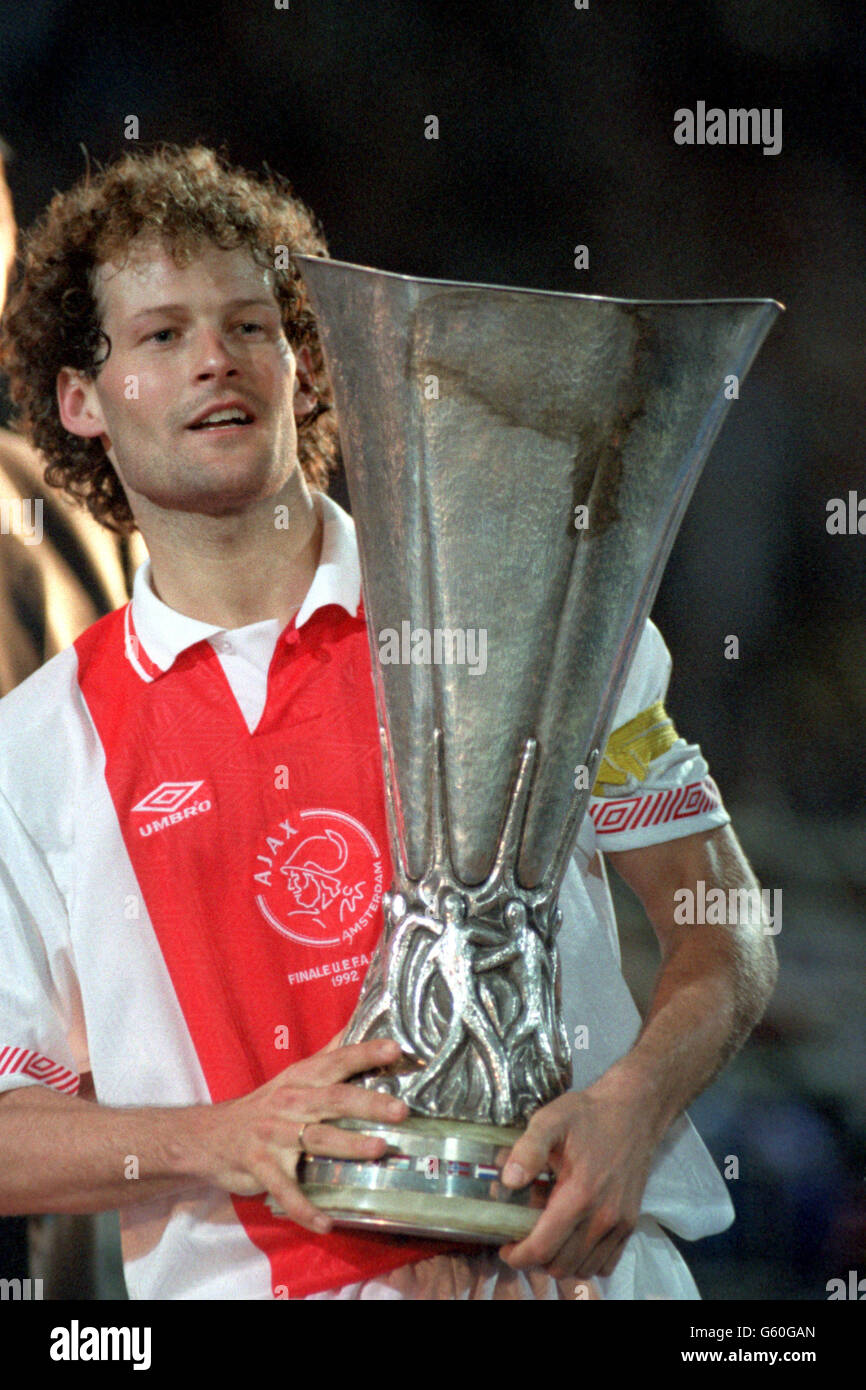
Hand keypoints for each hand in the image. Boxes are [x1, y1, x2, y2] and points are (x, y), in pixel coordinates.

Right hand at [203, 1034, 408, 1233]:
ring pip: (316, 1139)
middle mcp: (290, 1102)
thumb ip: (330, 1054)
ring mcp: (275, 1135)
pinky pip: (286, 1190)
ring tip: (379, 1149)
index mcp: (302, 1078)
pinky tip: (327, 1223)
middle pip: (333, 1099)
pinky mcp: (262, 1166)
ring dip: (348, 1145)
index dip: (365, 1054)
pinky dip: (306, 1208)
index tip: (395, 1050)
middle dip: (368, 1104)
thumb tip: (361, 1022)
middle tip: (401, 1110)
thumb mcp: (295, 1075)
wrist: (210, 1135)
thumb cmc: (266, 1104)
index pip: (337, 1061)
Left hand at [498, 1073, 656, 1280]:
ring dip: (561, 1263)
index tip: (506, 1249)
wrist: (634, 1111)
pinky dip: (587, 1262)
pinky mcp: (630, 1223)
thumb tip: (508, 1181)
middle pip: (562, 1264)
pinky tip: (573, 1242)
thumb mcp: (551, 1120)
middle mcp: (603, 1216)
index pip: (544, 1247)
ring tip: (546, 1240)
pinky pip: (607, 1263)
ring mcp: (620, 1223)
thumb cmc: (588, 1115)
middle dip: (536, 1260)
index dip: (519, 1256)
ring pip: (584, 1268)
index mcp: (579, 1194)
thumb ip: (528, 1149)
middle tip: (522, 1241)